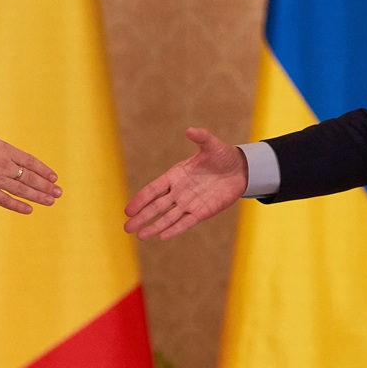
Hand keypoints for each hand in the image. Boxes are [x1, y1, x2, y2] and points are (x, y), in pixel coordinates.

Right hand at [0, 90, 61, 213]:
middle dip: (45, 185)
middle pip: (29, 177)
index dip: (42, 169)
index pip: (29, 161)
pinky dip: (17, 206)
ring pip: (21, 190)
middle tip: (58, 192)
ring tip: (51, 200)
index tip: (53, 176)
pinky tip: (29, 210)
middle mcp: (3, 166)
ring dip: (38, 196)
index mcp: (3, 149)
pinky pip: (4, 200)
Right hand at [124, 127, 247, 239]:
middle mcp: (179, 191)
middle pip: (156, 207)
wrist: (240, 169)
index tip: (128, 210)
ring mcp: (189, 203)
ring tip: (140, 237)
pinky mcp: (202, 212)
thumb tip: (190, 130)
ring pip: (168, 217)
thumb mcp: (211, 145)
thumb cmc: (222, 155)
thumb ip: (201, 138)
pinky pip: (186, 222)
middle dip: (142, 217)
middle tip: (127, 228)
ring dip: (155, 227)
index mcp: (175, 175)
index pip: (153, 189)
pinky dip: (175, 229)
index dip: (141, 199)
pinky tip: (162, 237)